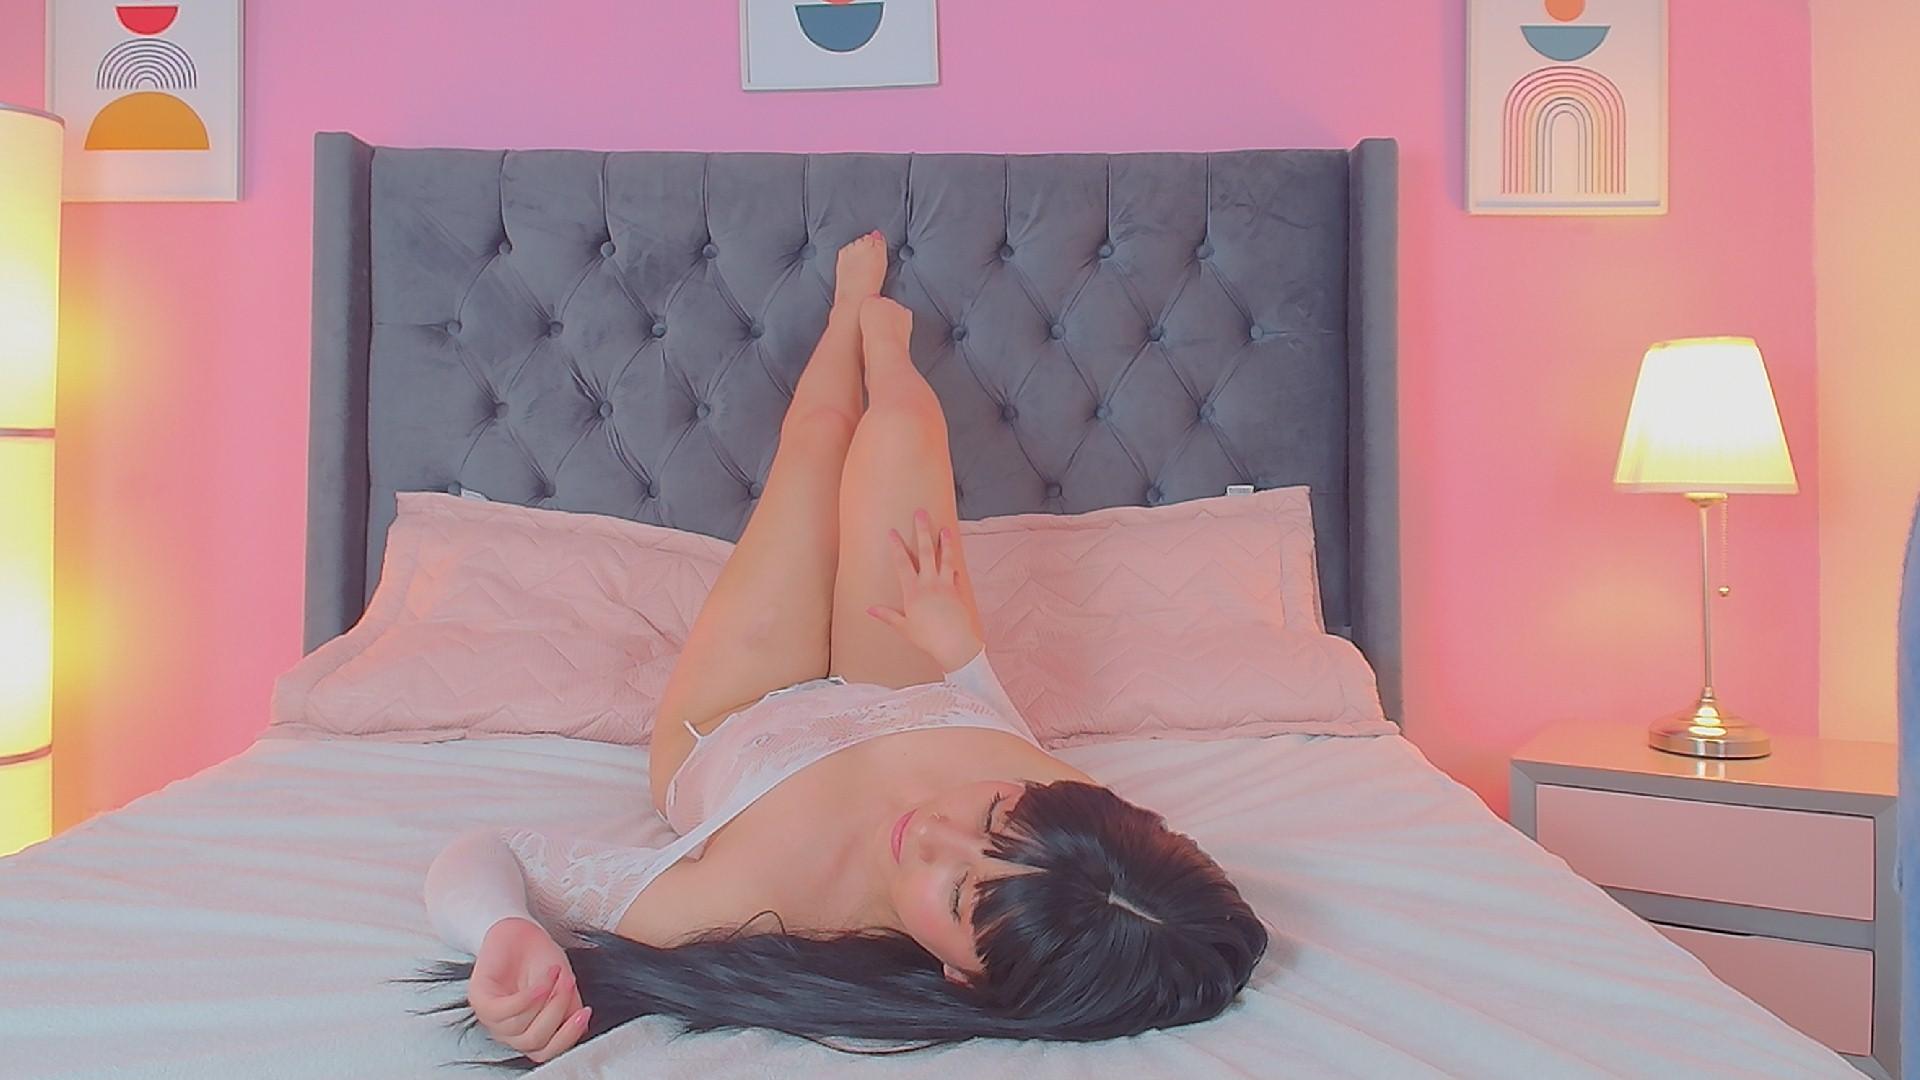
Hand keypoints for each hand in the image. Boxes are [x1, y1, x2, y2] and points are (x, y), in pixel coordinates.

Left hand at [468, 917, 590, 1063]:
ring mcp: (491, 1019)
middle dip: (557, 1013)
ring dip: (545, 1001)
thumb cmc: (542, 959)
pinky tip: (540, 984)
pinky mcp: (480, 1001)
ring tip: (556, 975)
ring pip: (519, 1030)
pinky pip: (503, 1013)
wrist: (522, 931)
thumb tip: (579, 1029)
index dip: (567, 1038)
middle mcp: (508, 1031)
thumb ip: (570, 1011)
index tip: (585, 1015)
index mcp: (529, 1031)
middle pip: (533, 1043)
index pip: (546, 1052)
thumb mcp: (565, 987)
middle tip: (569, 985)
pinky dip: (527, 999)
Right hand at [868, 508, 982, 671]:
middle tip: (921, 513)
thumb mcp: (904, 627)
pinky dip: (954, 567)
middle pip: (925, 551)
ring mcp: (946, 585)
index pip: (902, 563)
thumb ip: (888, 616)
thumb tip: (869, 610)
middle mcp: (930, 583)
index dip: (896, 546)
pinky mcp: (958, 592)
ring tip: (945, 529)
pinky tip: (955, 562)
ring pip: (945, 558)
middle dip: (922, 530)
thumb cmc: (927, 637)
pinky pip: (956, 575)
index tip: (892, 531)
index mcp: (913, 591)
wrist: (955, 643)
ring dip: (945, 542)